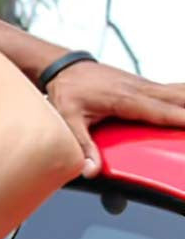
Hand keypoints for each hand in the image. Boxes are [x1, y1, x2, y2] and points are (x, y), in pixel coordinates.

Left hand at [47, 61, 184, 177]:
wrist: (64, 67)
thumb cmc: (66, 92)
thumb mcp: (69, 119)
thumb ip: (82, 145)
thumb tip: (90, 171)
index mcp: (125, 99)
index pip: (161, 111)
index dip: (182, 119)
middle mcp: (140, 89)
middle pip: (179, 98)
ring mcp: (144, 85)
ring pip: (179, 91)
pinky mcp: (144, 85)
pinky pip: (172, 90)